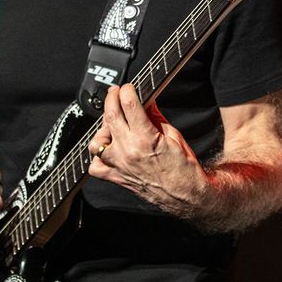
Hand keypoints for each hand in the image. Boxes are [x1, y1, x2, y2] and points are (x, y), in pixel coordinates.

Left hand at [87, 84, 207, 209]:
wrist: (185, 195)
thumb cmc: (183, 168)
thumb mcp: (173, 135)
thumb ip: (155, 117)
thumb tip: (146, 102)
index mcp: (145, 139)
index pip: (129, 105)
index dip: (127, 91)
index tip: (128, 87)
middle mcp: (129, 151)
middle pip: (110, 116)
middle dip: (111, 99)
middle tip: (115, 93)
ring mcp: (119, 166)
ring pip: (97, 142)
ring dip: (102, 129)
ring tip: (112, 125)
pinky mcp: (116, 178)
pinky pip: (95, 166)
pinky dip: (98, 157)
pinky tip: (108, 150)